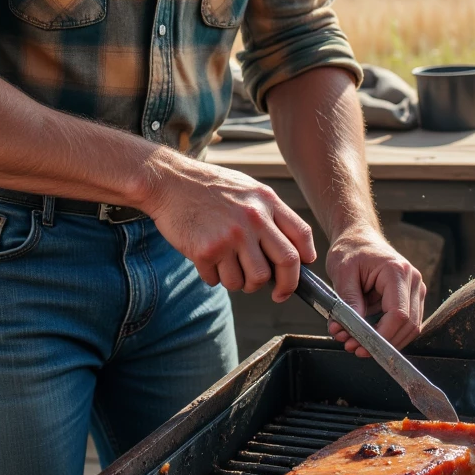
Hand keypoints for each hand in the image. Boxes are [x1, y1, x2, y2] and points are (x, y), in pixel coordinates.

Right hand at [144, 151, 315, 298]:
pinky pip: (220, 281)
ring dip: (242, 283)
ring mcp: (230, 236)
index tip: (300, 274)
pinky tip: (207, 260)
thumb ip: (270, 215)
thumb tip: (292, 252)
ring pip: (252, 280)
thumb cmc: (208, 187)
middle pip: (285, 264)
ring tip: (229, 266)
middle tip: (277, 293)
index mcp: (266, 201)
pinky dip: (215, 278)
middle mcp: (253, 219)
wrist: (168, 181)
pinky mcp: (207, 251)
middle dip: (285, 286)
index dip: (305, 261)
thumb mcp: (247, 189)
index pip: (301, 235)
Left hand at [325, 227, 424, 355]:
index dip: (382, 336)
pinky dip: (386, 333)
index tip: (360, 346)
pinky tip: (365, 334)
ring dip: (384, 341)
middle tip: (352, 347)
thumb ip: (349, 300)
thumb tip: (352, 329)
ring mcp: (415, 290)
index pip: (399, 314)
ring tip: (354, 342)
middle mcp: (413, 281)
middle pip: (408, 325)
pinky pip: (405, 324)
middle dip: (381, 342)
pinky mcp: (411, 298)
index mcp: (397, 271)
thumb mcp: (342, 272)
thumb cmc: (350, 250)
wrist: (359, 237)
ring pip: (410, 328)